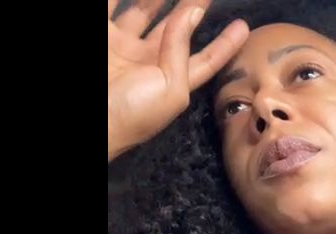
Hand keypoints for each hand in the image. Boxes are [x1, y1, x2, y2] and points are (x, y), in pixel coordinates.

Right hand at [108, 0, 248, 160]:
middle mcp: (148, 62)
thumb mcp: (169, 89)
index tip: (243, 26)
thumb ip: (181, 50)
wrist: (92, 120)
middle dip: (191, 7)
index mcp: (171, 81)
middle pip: (175, 28)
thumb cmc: (133, 113)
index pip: (205, 60)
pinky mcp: (101, 35)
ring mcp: (122, 47)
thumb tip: (192, 13)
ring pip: (143, 11)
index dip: (224, 45)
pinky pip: (112, 6)